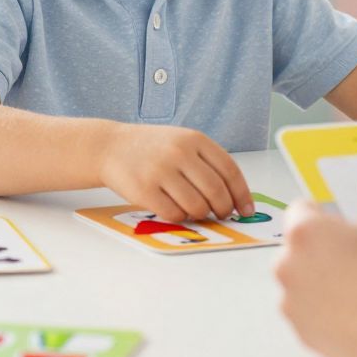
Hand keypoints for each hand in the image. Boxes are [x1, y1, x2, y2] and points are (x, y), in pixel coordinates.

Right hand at [97, 124, 254, 222]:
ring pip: (197, 205)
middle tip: (223, 215)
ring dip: (202, 215)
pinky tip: (178, 211)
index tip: (246, 209)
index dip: (242, 194)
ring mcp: (161, 170)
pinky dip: (181, 217)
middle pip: (216, 190)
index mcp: (195, 139)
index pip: (229, 170)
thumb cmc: (152, 148)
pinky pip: (174, 213)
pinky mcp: (144, 189)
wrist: (111, 146)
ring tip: (197, 211)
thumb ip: (207, 163)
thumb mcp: (183, 142)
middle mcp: (179, 152)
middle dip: (224, 209)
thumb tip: (234, 196)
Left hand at [274, 206, 356, 356]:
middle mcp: (289, 265)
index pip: (301, 209)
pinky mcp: (302, 332)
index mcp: (307, 232)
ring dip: (321, 281)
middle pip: (299, 249)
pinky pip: (309, 311)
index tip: (338, 223)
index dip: (323, 214)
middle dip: (322, 250)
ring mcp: (292, 302)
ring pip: (302, 282)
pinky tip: (356, 313)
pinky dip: (325, 310)